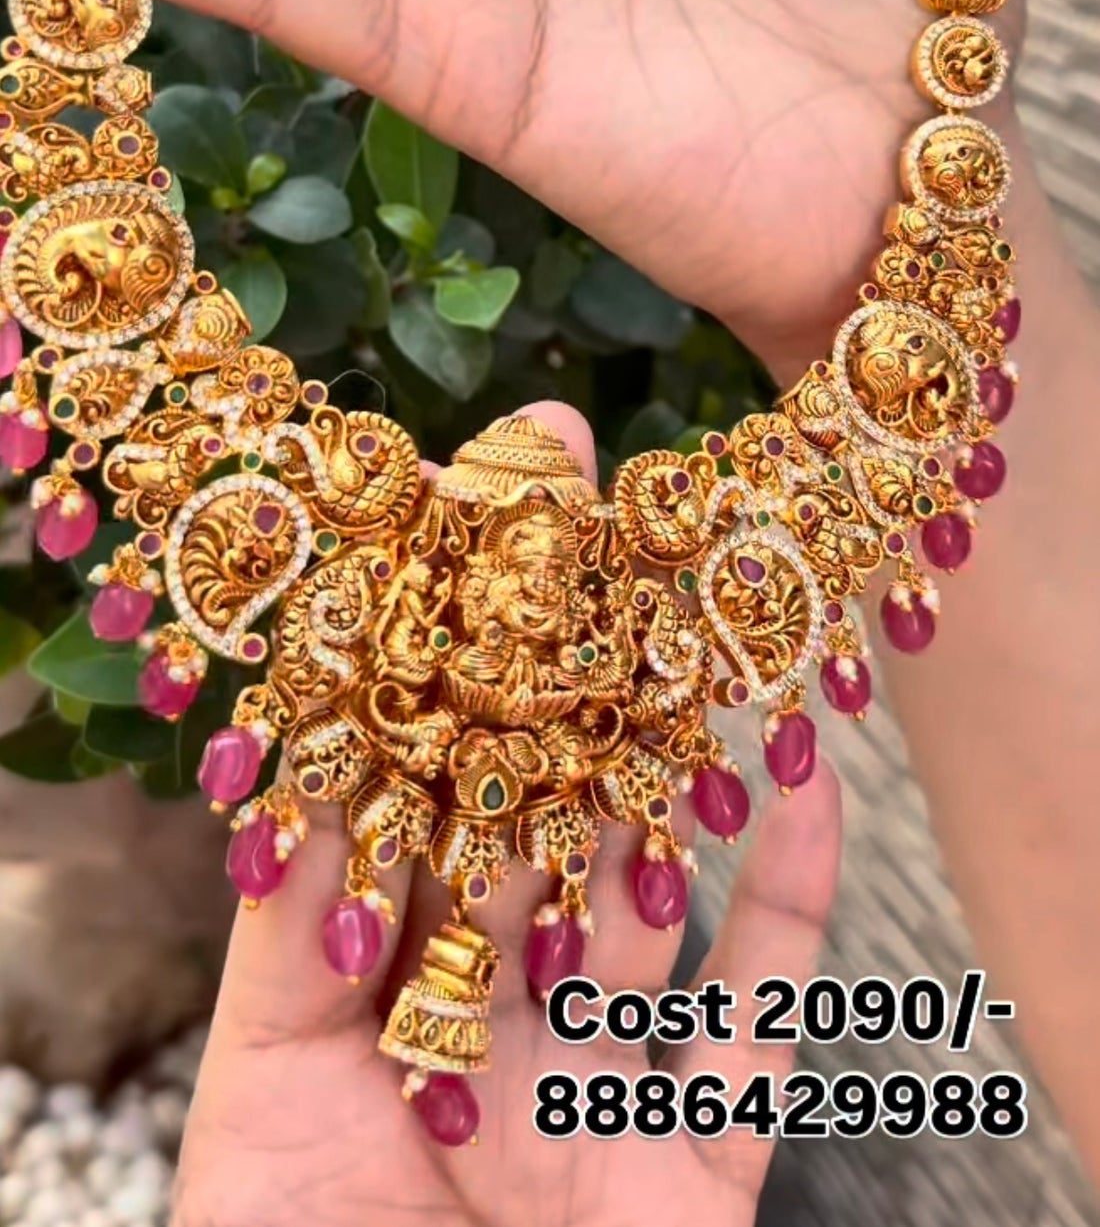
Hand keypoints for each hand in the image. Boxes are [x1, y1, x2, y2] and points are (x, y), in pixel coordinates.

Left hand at [173, 400, 838, 1226]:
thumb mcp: (265, 1096)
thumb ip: (290, 936)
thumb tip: (300, 760)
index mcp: (368, 1003)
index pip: (409, 794)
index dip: (439, 659)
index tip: (478, 509)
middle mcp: (487, 1029)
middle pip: (543, 826)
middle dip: (576, 686)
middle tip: (614, 533)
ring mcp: (601, 1093)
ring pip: (662, 900)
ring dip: (693, 768)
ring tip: (715, 623)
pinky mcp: (700, 1169)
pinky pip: (763, 1026)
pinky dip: (796, 902)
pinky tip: (809, 776)